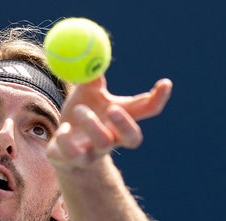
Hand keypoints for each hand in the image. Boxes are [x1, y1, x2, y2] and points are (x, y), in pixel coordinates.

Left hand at [47, 76, 171, 168]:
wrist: (61, 150)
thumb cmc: (78, 117)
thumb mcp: (85, 93)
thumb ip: (91, 77)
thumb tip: (96, 53)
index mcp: (119, 118)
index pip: (146, 110)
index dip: (158, 99)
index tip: (165, 83)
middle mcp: (112, 138)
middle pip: (132, 138)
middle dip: (126, 123)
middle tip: (113, 109)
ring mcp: (94, 153)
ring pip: (103, 143)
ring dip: (92, 123)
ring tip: (79, 109)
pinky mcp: (73, 161)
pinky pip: (72, 154)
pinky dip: (66, 139)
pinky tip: (63, 129)